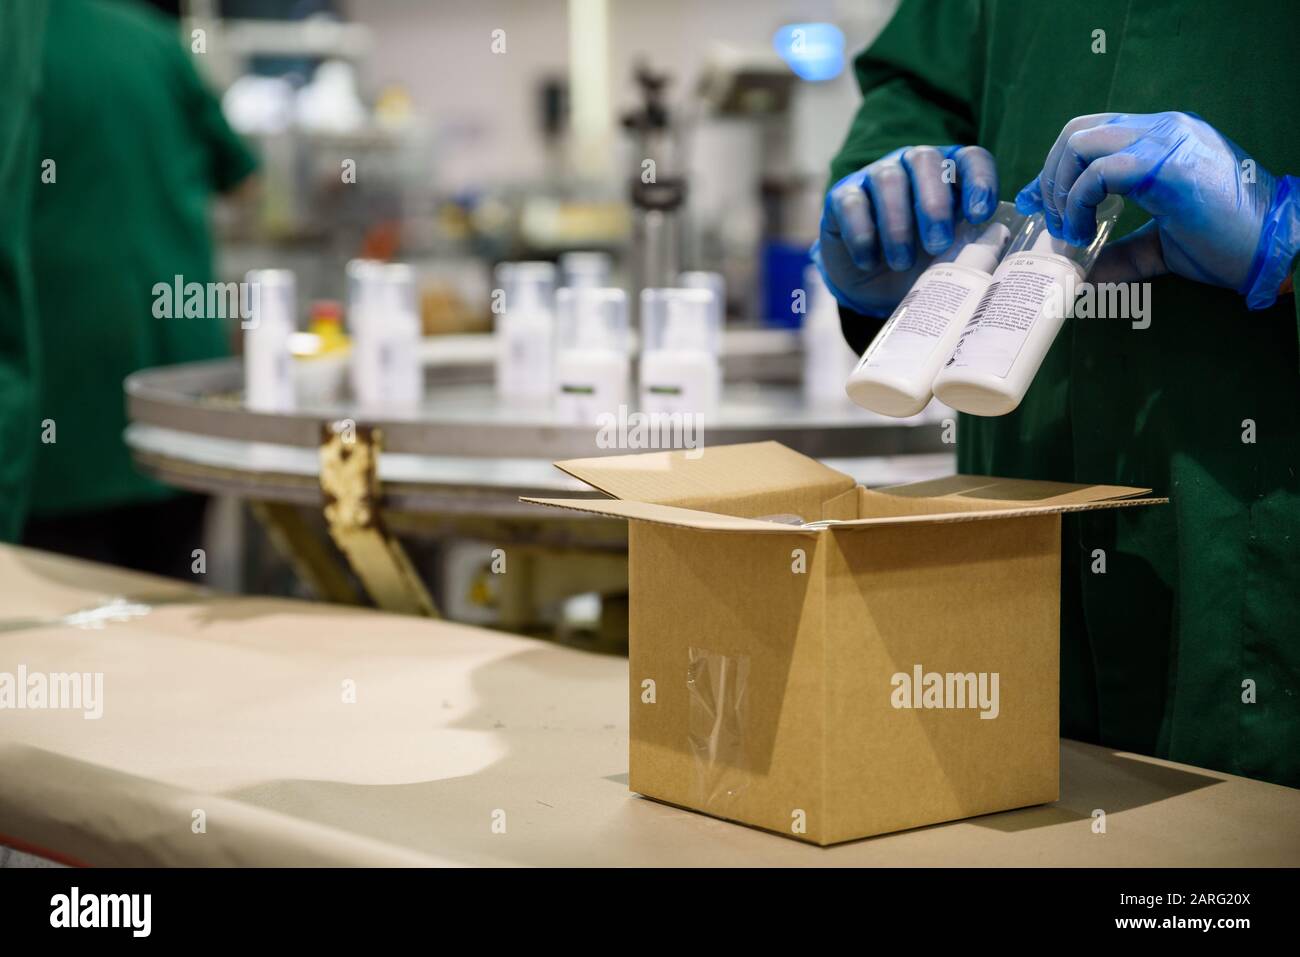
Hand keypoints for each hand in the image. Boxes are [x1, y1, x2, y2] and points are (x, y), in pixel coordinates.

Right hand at [815, 145, 998, 316]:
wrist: (873, 282)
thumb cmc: (920, 262)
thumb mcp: (949, 254)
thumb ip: (971, 245)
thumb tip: (995, 251)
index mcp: (949, 174)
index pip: (970, 159)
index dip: (979, 181)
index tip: (979, 215)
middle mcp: (911, 165)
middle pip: (925, 161)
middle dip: (934, 203)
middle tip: (937, 244)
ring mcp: (874, 176)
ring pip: (887, 180)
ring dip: (897, 224)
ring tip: (901, 263)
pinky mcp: (842, 196)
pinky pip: (852, 204)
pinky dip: (862, 235)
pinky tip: (870, 262)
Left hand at [1015, 111, 1299, 306]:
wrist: (1272, 251)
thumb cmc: (1226, 245)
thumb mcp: (1158, 247)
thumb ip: (1118, 252)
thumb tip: (1078, 273)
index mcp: (1162, 139)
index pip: (1091, 133)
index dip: (1054, 167)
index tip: (1036, 203)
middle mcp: (1162, 130)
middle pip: (1076, 130)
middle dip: (1050, 177)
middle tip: (1055, 223)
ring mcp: (1167, 142)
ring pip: (1081, 142)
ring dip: (1060, 190)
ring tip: (1069, 231)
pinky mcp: (1168, 166)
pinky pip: (1101, 171)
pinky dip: (1078, 201)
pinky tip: (1084, 230)